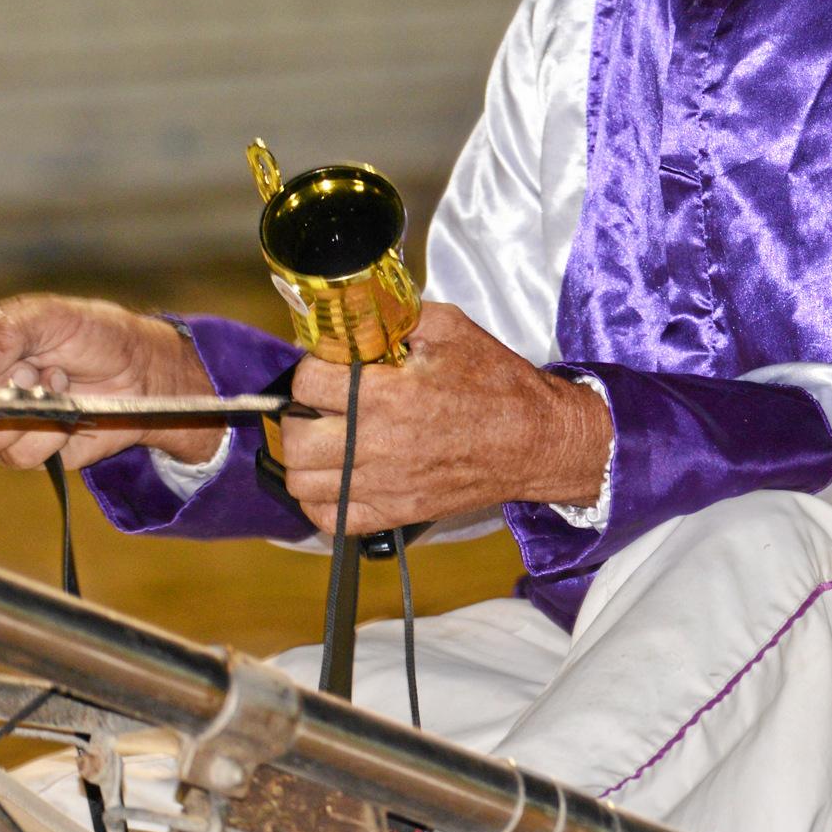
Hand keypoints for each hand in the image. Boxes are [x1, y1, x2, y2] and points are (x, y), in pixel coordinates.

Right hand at [0, 295, 222, 470]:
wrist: (143, 373)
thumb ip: (10, 332)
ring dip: (27, 411)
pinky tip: (68, 411)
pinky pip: (20, 455)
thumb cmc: (96, 334)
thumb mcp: (55, 317)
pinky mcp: (30, 448)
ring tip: (58, 382)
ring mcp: (4, 420)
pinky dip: (48, 434)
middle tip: (30, 367)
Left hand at [277, 302, 610, 534]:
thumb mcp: (453, 328)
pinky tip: (339, 476)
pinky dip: (323, 500)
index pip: (307, 382)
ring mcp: (383, 486)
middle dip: (300, 413)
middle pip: (294, 437)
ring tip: (327, 439)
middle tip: (321, 403)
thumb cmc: (499, 384)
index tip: (330, 365)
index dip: (314, 366)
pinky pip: (331, 519)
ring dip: (305, 457)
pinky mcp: (395, 513)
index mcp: (387, 395)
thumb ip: (399, 316)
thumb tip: (360, 312)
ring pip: (302, 483)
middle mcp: (377, 444)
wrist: (537, 440)